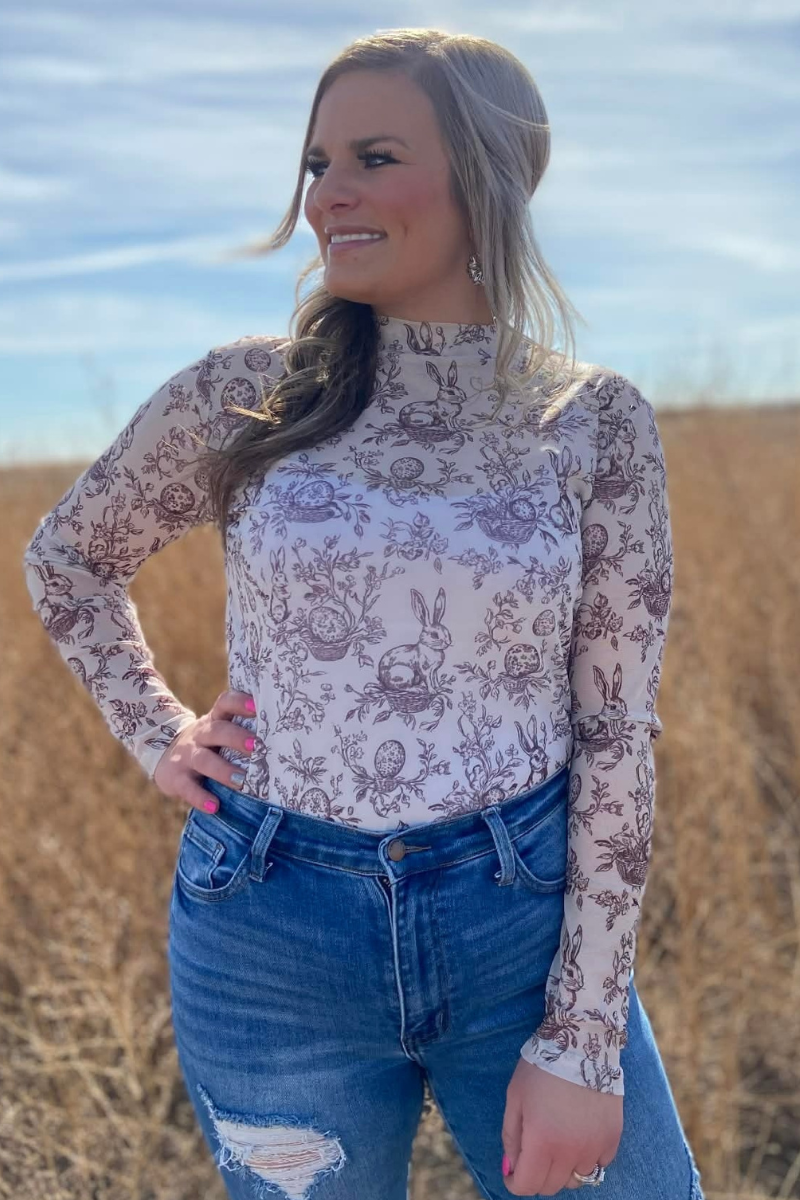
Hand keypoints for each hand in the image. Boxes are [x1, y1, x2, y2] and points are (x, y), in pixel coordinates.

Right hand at [153, 689, 258, 810]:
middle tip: (257, 747)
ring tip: (242, 781)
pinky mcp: (176, 778)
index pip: (225, 704)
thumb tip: (286, 738)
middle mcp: (200, 734)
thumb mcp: (219, 731)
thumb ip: (242, 730)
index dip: (239, 702)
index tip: (257, 706)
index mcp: (215, 720)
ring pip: (204, 760)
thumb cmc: (208, 744)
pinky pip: (188, 787)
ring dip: (224, 771)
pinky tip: (215, 806)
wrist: (164, 755)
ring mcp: (186, 756)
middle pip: (217, 731)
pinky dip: (201, 798)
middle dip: (237, 738)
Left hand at [501, 1059, 621, 1194]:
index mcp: (542, 1141)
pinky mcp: (613, 1138)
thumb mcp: (515, 1097)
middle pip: (552, 1186)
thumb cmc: (541, 1068)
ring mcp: (595, 1146)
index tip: (512, 1173)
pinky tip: (579, 1138)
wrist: (581, 1043)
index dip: (515, 1182)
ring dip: (563, 1169)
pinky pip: (599, 1165)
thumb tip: (511, 1167)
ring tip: (557, 1145)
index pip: (528, 1185)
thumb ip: (511, 1136)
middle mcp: (570, 1151)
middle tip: (533, 1154)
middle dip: (536, 1176)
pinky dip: (587, 1160)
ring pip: (576, 1180)